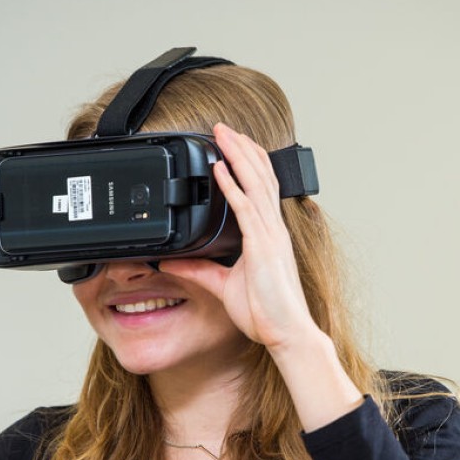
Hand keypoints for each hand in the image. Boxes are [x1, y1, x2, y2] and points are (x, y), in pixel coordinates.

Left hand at [158, 123, 318, 352]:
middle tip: (224, 127)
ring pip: (255, 184)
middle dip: (243, 149)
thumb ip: (198, 270)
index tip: (233, 144)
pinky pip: (246, 209)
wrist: (285, 332)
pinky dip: (232, 185)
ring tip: (222, 133)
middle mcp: (272, 231)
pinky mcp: (262, 248)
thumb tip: (173, 260)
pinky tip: (219, 168)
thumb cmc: (266, 313)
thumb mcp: (223, 286)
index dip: (250, 163)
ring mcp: (270, 237)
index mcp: (268, 237)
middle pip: (261, 177)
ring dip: (238, 155)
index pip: (262, 189)